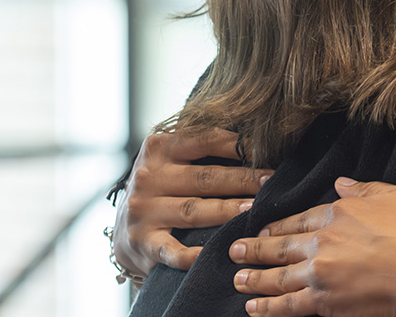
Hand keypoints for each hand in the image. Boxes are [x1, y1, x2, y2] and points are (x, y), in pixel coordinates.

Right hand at [113, 128, 273, 276]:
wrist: (124, 229)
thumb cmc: (162, 188)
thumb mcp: (172, 160)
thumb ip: (202, 150)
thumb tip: (255, 144)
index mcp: (158, 147)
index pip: (205, 140)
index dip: (239, 146)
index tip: (268, 151)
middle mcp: (147, 177)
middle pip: (204, 177)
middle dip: (242, 179)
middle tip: (271, 182)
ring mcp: (143, 211)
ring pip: (193, 210)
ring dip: (228, 211)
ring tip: (255, 210)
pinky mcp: (143, 243)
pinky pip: (173, 251)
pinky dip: (195, 254)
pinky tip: (219, 250)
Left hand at [228, 178, 395, 316]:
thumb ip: (364, 189)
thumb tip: (340, 183)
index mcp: (338, 213)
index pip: (300, 219)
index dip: (279, 225)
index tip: (263, 229)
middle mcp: (322, 242)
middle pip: (281, 246)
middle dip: (255, 249)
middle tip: (234, 250)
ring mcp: (320, 274)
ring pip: (278, 277)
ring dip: (254, 278)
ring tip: (238, 278)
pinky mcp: (325, 302)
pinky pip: (289, 306)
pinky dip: (269, 308)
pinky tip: (254, 308)